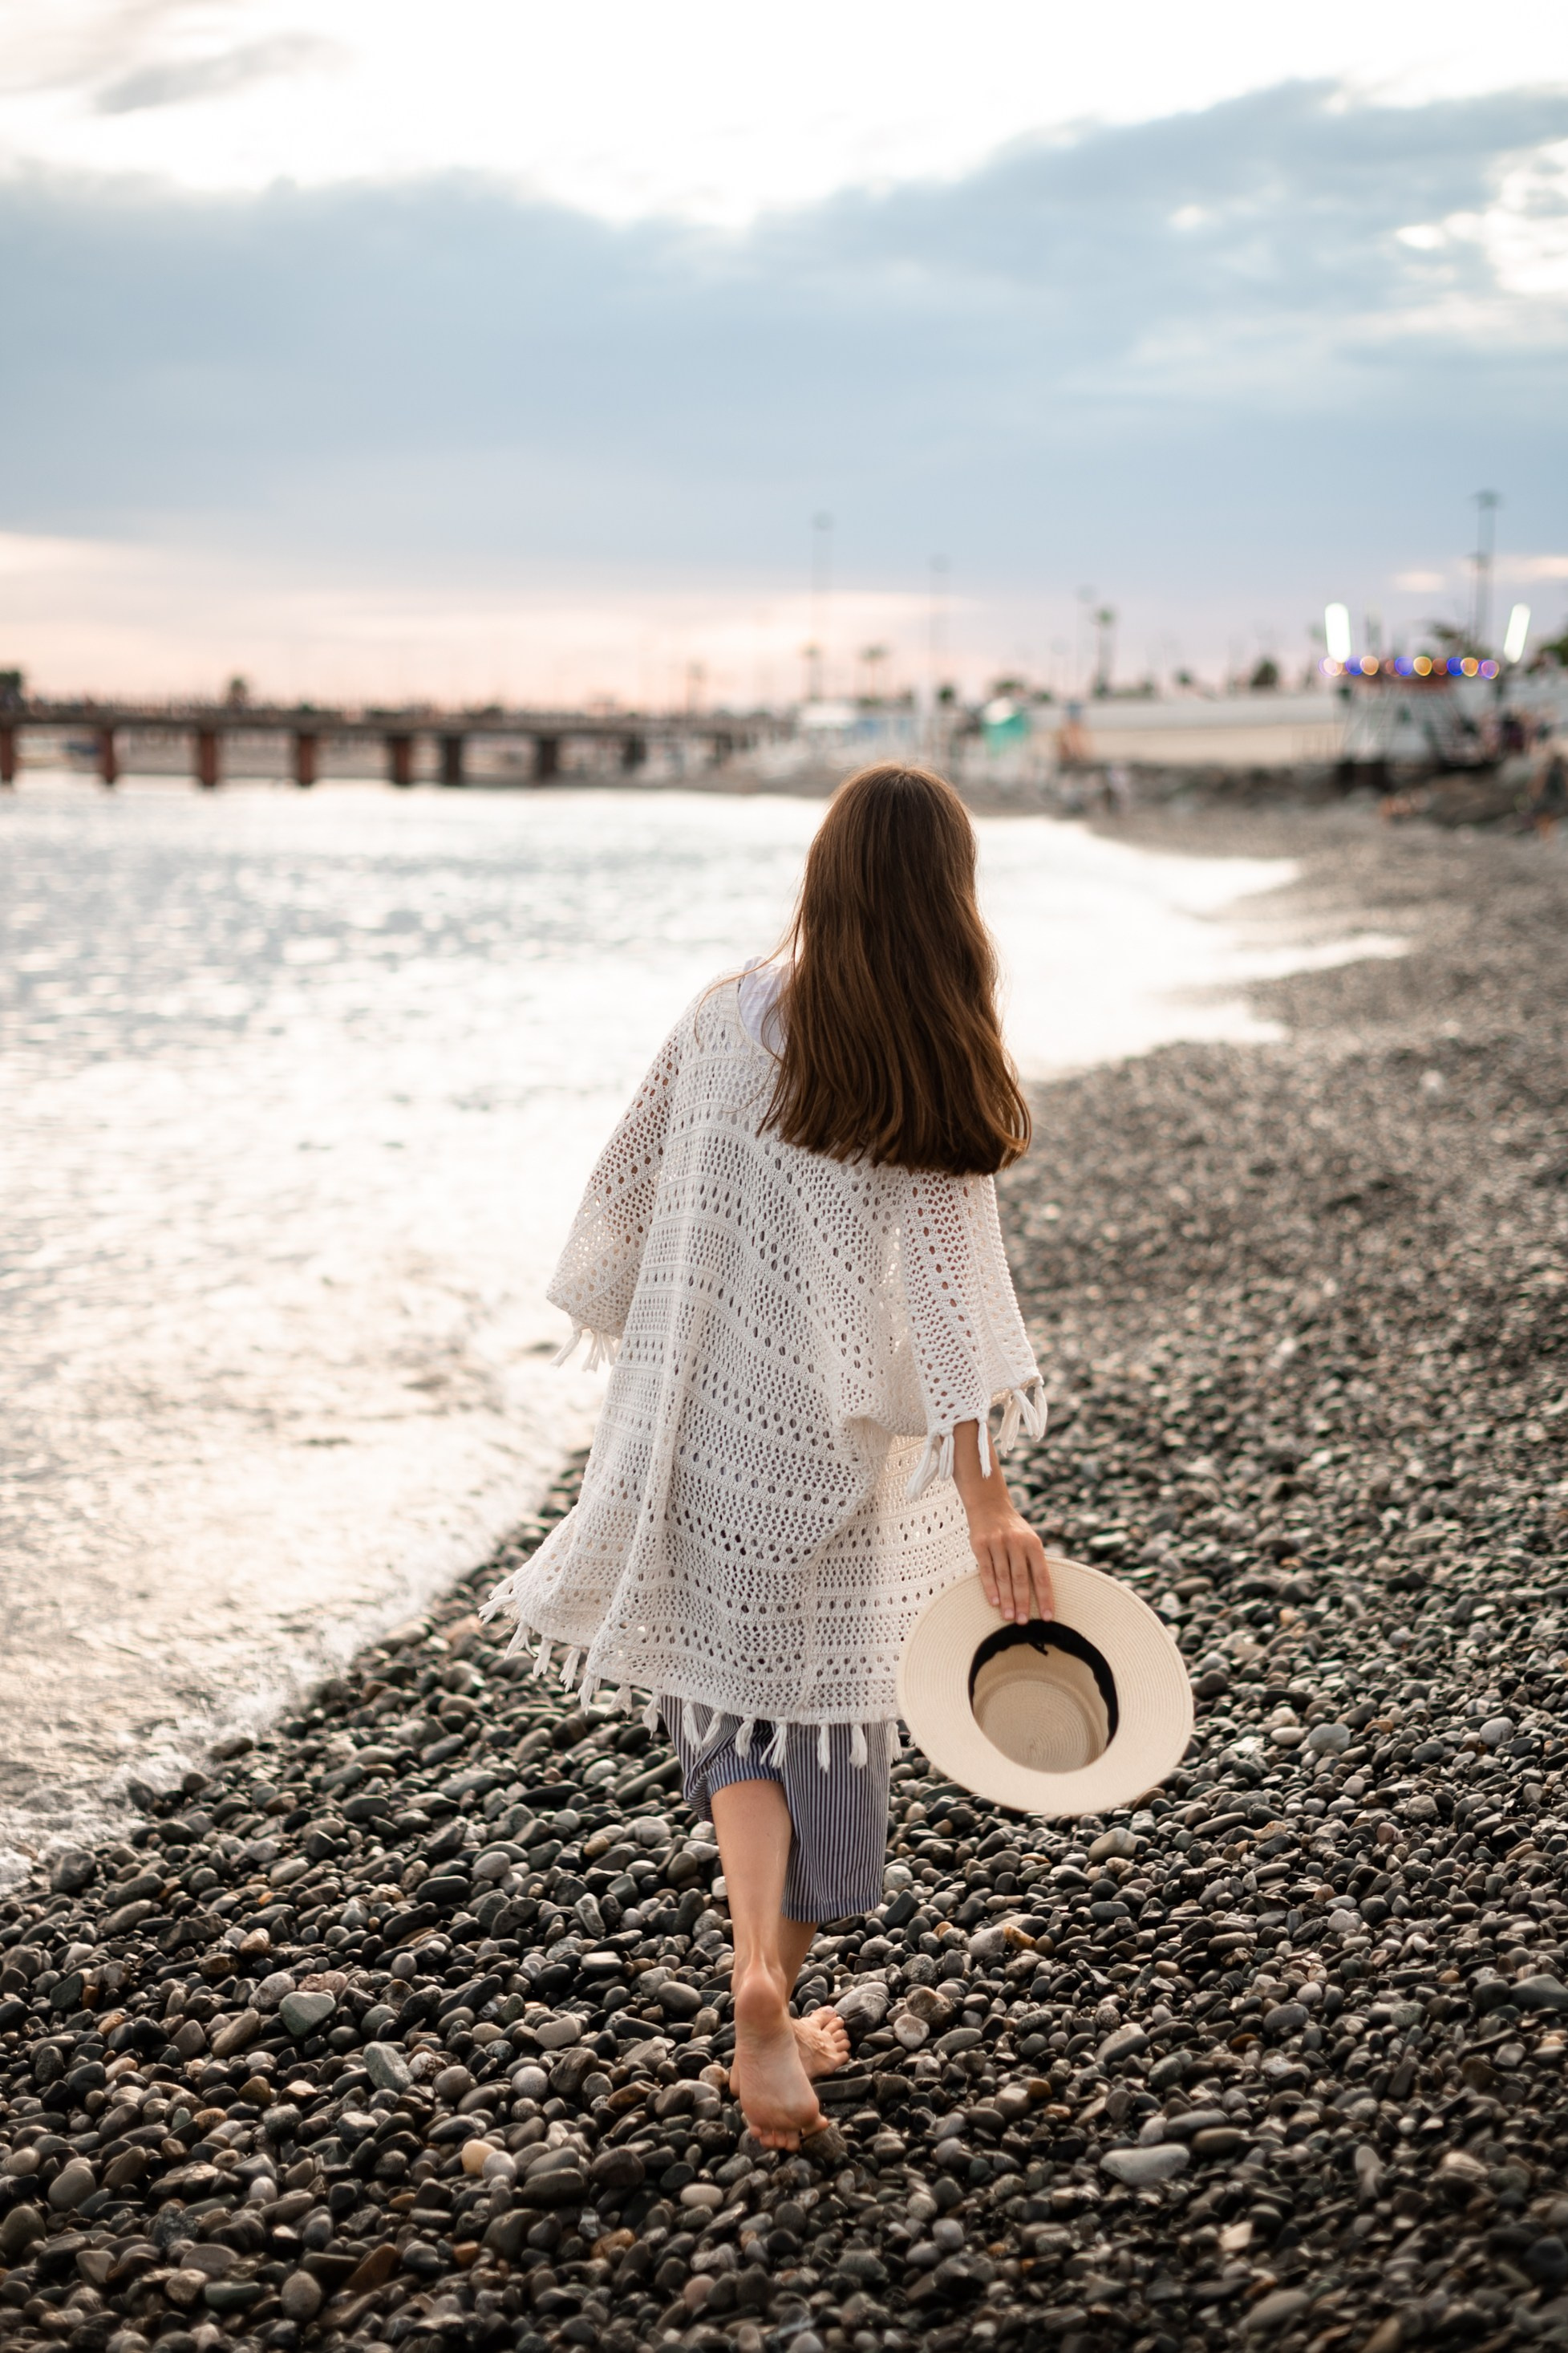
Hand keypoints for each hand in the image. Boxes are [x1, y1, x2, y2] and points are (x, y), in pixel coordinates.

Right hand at [968, 1502, 1053, 1624]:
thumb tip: (1043, 1593)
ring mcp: (997, 1542)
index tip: (1047, 1617)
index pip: (1041, 1576)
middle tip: (1023, 1622)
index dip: (1045, 1598)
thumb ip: (1035, 1561)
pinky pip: (986, 1570)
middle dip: (1023, 1603)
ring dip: (1006, 1600)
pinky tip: (994, 1602)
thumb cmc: (1013, 1529)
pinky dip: (990, 1588)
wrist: (989, 1505)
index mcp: (1033, 1543)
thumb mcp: (1029, 1539)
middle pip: (1021, 1579)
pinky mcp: (980, 1544)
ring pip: (1003, 1577)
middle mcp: (1016, 1542)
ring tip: (1009, 1617)